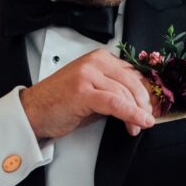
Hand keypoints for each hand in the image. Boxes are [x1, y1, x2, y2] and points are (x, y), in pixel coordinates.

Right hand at [19, 49, 155, 141]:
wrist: (33, 112)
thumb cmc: (60, 103)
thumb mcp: (93, 91)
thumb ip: (115, 91)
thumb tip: (141, 102)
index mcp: (99, 58)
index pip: (133, 73)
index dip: (146, 93)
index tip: (151, 107)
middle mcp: (94, 62)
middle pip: (132, 83)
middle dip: (143, 105)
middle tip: (146, 120)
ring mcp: (87, 75)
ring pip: (125, 93)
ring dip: (136, 114)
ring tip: (136, 127)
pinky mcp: (83, 92)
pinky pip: (114, 102)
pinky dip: (130, 114)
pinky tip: (138, 122)